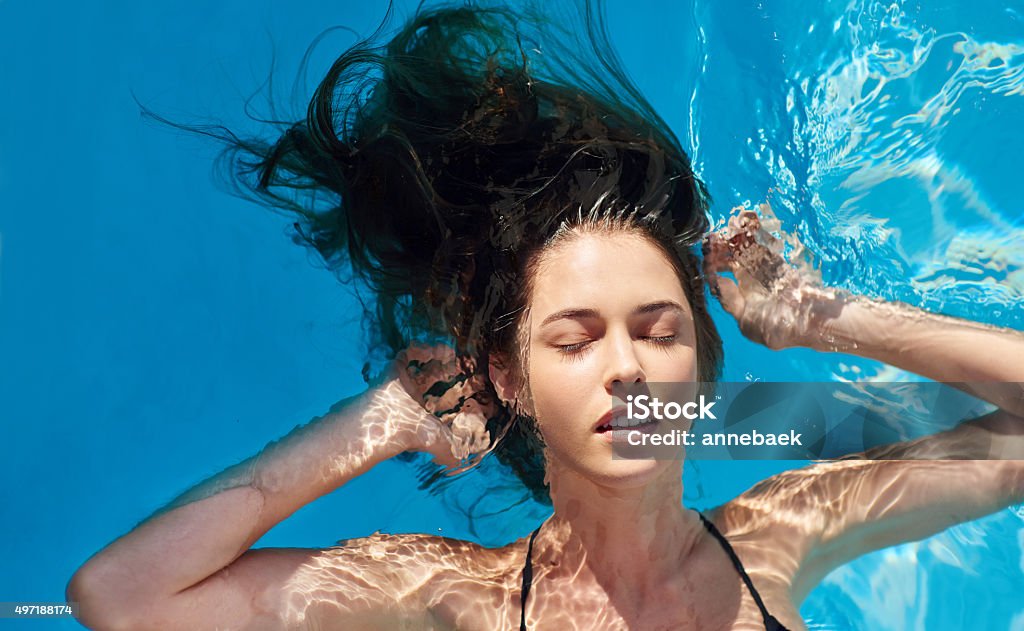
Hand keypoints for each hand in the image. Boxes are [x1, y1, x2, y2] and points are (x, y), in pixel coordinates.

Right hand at [382, 343, 495, 467]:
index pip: (443, 403)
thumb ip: (456, 450)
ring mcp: (403, 385)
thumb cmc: (411, 436)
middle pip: (433, 382)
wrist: (384, 426)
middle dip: (447, 373)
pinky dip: (420, 350)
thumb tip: (468, 457)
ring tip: (451, 354)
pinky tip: (435, 351)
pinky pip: (406, 355)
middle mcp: (412, 400)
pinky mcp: (393, 371)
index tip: (474, 385)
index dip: (458, 394)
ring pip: (421, 368)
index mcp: (424, 417)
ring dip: (436, 359)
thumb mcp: (441, 443)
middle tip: (463, 366)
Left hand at [703, 204, 846, 349]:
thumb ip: (730, 301)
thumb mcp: (747, 322)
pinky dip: (757, 233)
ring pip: (747, 252)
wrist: (813, 322)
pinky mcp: (780, 264)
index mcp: (739, 300)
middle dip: (722, 248)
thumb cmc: (778, 328)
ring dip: (738, 236)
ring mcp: (766, 274)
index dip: (712, 265)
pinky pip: (766, 246)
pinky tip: (749, 219)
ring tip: (732, 220)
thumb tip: (717, 281)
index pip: (720, 279)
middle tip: (716, 234)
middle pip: (731, 262)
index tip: (706, 250)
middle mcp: (751, 286)